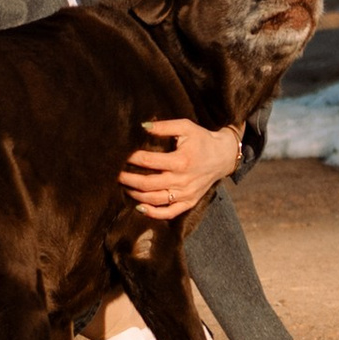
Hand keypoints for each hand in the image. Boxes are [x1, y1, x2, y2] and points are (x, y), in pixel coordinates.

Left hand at [118, 116, 239, 220]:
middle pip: (148, 184)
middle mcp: (183, 180)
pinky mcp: (189, 202)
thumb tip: (142, 126)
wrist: (223, 156)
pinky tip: (140, 207)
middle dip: (128, 178)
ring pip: (155, 199)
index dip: (133, 158)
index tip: (121, 154)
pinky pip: (169, 213)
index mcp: (181, 161)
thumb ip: (164, 126)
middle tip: (115, 173)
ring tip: (124, 186)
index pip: (149, 161)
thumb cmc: (202, 139)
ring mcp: (186, 194)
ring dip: (136, 194)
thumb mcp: (185, 127)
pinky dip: (153, 213)